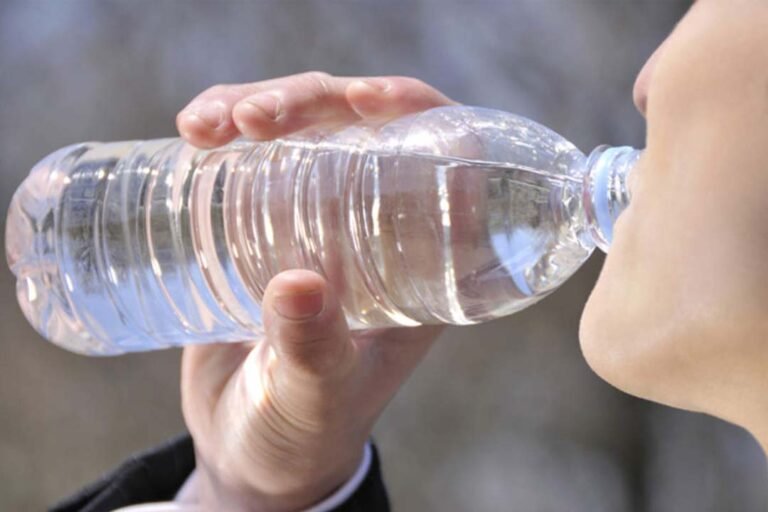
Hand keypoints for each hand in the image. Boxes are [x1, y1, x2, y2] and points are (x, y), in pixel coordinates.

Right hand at [177, 72, 454, 510]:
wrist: (252, 448)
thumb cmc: (304, 432)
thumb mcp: (316, 398)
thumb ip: (312, 353)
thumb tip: (297, 285)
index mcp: (419, 264)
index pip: (439, 160)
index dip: (415, 111)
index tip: (368, 99)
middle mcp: (374, 232)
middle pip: (360, 130)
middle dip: (312, 102)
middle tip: (253, 119)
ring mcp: (316, 222)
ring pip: (302, 132)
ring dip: (257, 105)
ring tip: (205, 128)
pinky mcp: (261, 225)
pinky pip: (250, 159)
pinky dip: (222, 133)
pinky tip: (194, 134)